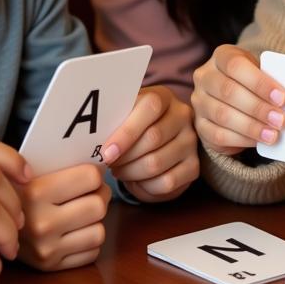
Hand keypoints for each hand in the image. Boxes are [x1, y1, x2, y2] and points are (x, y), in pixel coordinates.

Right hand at [17, 163, 111, 270]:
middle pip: (98, 206)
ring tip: (83, 212)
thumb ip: (59, 159)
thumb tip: (102, 154)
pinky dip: (88, 242)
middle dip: (100, 196)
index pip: (90, 177)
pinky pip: (91, 253)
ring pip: (99, 232)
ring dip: (95, 222)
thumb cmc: (13, 191)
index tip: (91, 173)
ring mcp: (46, 248)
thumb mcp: (26, 170)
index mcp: (35, 192)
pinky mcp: (50, 266)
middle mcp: (41, 223)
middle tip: (92, 192)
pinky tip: (75, 231)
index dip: (95, 173)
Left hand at [101, 85, 198, 202]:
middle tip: (108, 163)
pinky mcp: (194, 166)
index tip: (106, 152)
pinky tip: (136, 180)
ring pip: (156, 163)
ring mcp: (191, 142)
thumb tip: (90, 133)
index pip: (149, 108)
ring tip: (119, 170)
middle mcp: (183, 116)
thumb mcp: (125, 113)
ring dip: (131, 172)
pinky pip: (166, 183)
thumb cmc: (133, 124)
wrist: (157, 138)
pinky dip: (145, 186)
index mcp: (163, 97)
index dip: (126, 132)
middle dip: (124, 157)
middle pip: (152, 139)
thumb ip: (113, 117)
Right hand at [191, 45, 284, 154]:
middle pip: (228, 91)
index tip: (282, 98)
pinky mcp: (200, 125)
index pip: (236, 65)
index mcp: (221, 57)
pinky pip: (218, 135)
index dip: (259, 82)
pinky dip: (241, 139)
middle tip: (281, 120)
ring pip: (223, 115)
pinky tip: (258, 141)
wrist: (232, 96)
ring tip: (273, 134)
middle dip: (258, 107)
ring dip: (251, 127)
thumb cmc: (251, 81)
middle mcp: (204, 77)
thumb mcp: (259, 71)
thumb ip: (270, 79)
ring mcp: (199, 102)